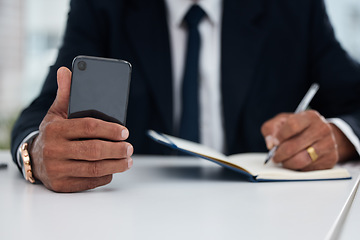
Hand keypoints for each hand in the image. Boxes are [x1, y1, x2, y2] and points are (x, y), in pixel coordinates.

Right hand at [30, 67, 133, 191]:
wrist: (34, 158)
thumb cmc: (53, 133)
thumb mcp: (57, 112)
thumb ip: (67, 94)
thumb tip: (66, 70)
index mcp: (55, 129)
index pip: (88, 127)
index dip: (110, 130)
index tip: (125, 131)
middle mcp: (54, 150)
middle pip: (94, 151)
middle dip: (117, 149)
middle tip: (130, 147)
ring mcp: (57, 170)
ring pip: (94, 169)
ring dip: (116, 165)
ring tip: (128, 160)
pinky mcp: (62, 186)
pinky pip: (90, 182)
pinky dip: (105, 176)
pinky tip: (113, 169)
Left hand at [261, 110, 355, 170]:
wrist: (321, 136)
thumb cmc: (297, 128)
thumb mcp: (282, 122)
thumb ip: (271, 129)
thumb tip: (270, 144)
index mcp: (310, 116)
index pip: (292, 125)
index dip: (279, 136)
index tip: (274, 142)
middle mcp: (322, 129)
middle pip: (294, 145)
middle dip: (280, 154)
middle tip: (275, 157)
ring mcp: (329, 144)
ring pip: (301, 160)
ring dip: (288, 163)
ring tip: (283, 161)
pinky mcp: (331, 159)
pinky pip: (309, 169)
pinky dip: (298, 169)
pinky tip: (296, 164)